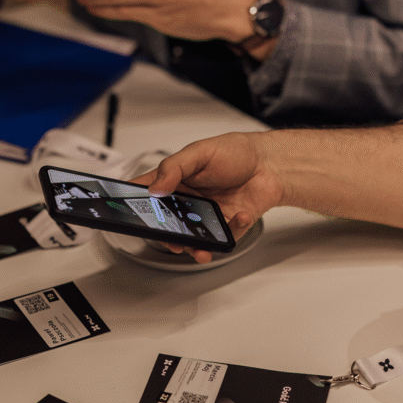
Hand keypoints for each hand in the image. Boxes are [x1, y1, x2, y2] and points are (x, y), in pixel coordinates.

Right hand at [135, 132, 279, 262]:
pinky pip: (223, 238)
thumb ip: (174, 168)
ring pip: (191, 240)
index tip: (132, 216)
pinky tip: (239, 216)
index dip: (135, 207)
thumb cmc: (235, 153)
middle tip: (170, 239)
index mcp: (174, 181)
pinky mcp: (224, 227)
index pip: (146, 195)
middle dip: (167, 237)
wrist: (270, 163)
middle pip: (166, 225)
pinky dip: (232, 229)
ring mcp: (204, 217)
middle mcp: (186, 202)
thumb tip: (156, 187)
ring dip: (195, 248)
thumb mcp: (199, 152)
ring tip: (200, 250)